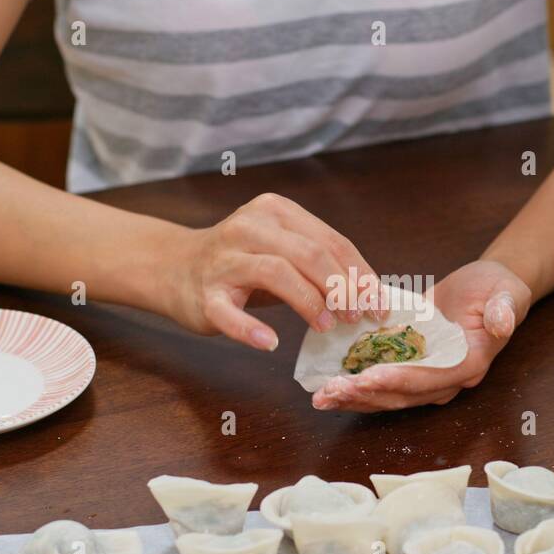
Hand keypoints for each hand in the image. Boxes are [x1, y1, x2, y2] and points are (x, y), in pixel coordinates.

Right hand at [168, 193, 378, 350]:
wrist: (174, 267)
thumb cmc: (241, 262)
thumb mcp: (281, 249)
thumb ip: (319, 262)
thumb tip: (369, 294)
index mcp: (276, 211)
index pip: (330, 241)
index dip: (360, 275)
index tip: (379, 305)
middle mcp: (250, 227)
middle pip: (308, 253)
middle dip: (341, 288)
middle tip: (357, 318)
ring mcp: (225, 260)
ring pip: (276, 273)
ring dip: (309, 302)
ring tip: (326, 326)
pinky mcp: (205, 293)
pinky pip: (229, 313)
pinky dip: (250, 329)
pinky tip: (269, 342)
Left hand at [312, 260, 531, 411]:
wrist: (486, 290)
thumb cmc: (497, 290)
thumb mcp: (506, 293)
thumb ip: (503, 310)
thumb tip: (501, 323)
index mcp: (468, 364)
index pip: (431, 378)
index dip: (399, 379)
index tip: (368, 376)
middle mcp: (445, 379)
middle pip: (402, 395)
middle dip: (366, 395)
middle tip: (332, 391)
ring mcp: (426, 377)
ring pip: (387, 396)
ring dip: (354, 398)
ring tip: (322, 397)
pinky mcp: (410, 368)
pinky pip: (381, 383)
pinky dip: (355, 387)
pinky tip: (327, 388)